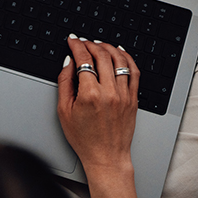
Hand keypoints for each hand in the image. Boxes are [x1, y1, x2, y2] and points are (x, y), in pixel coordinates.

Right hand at [57, 36, 139, 197]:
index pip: (84, 59)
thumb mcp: (63, 111)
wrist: (106, 156)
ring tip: (99, 44)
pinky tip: (120, 52)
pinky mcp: (133, 98)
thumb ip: (64, 82)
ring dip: (108, 47)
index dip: (77, 45)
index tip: (73, 40)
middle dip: (90, 44)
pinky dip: (127, 57)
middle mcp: (109, 92)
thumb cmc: (84, 138)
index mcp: (89, 95)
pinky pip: (133, 71)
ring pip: (119, 60)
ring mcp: (123, 95)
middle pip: (101, 56)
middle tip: (83, 41)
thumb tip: (68, 62)